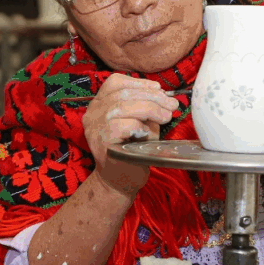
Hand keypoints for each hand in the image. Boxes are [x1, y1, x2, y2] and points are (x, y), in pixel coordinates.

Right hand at [81, 74, 177, 195]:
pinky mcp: (101, 141)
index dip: (139, 82)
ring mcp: (94, 127)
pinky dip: (140, 126)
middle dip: (152, 96)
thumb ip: (146, 108)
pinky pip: (123, 125)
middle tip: (171, 105)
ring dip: (150, 109)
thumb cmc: (131, 152)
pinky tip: (148, 133)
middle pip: (123, 93)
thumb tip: (166, 97)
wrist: (119, 182)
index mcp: (99, 105)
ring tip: (166, 116)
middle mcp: (93, 113)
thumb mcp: (139, 123)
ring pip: (123, 106)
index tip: (159, 89)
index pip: (115, 83)